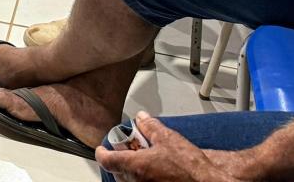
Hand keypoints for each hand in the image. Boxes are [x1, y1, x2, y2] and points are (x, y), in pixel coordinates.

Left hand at [96, 112, 228, 181]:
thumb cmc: (191, 166)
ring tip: (143, 161)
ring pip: (129, 181)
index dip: (102, 153)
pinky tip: (154, 173)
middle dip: (119, 161)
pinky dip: (142, 179)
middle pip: (117, 172)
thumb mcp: (168, 138)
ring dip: (131, 171)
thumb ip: (150, 126)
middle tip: (128, 152)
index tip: (102, 149)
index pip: (108, 161)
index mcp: (137, 166)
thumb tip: (141, 118)